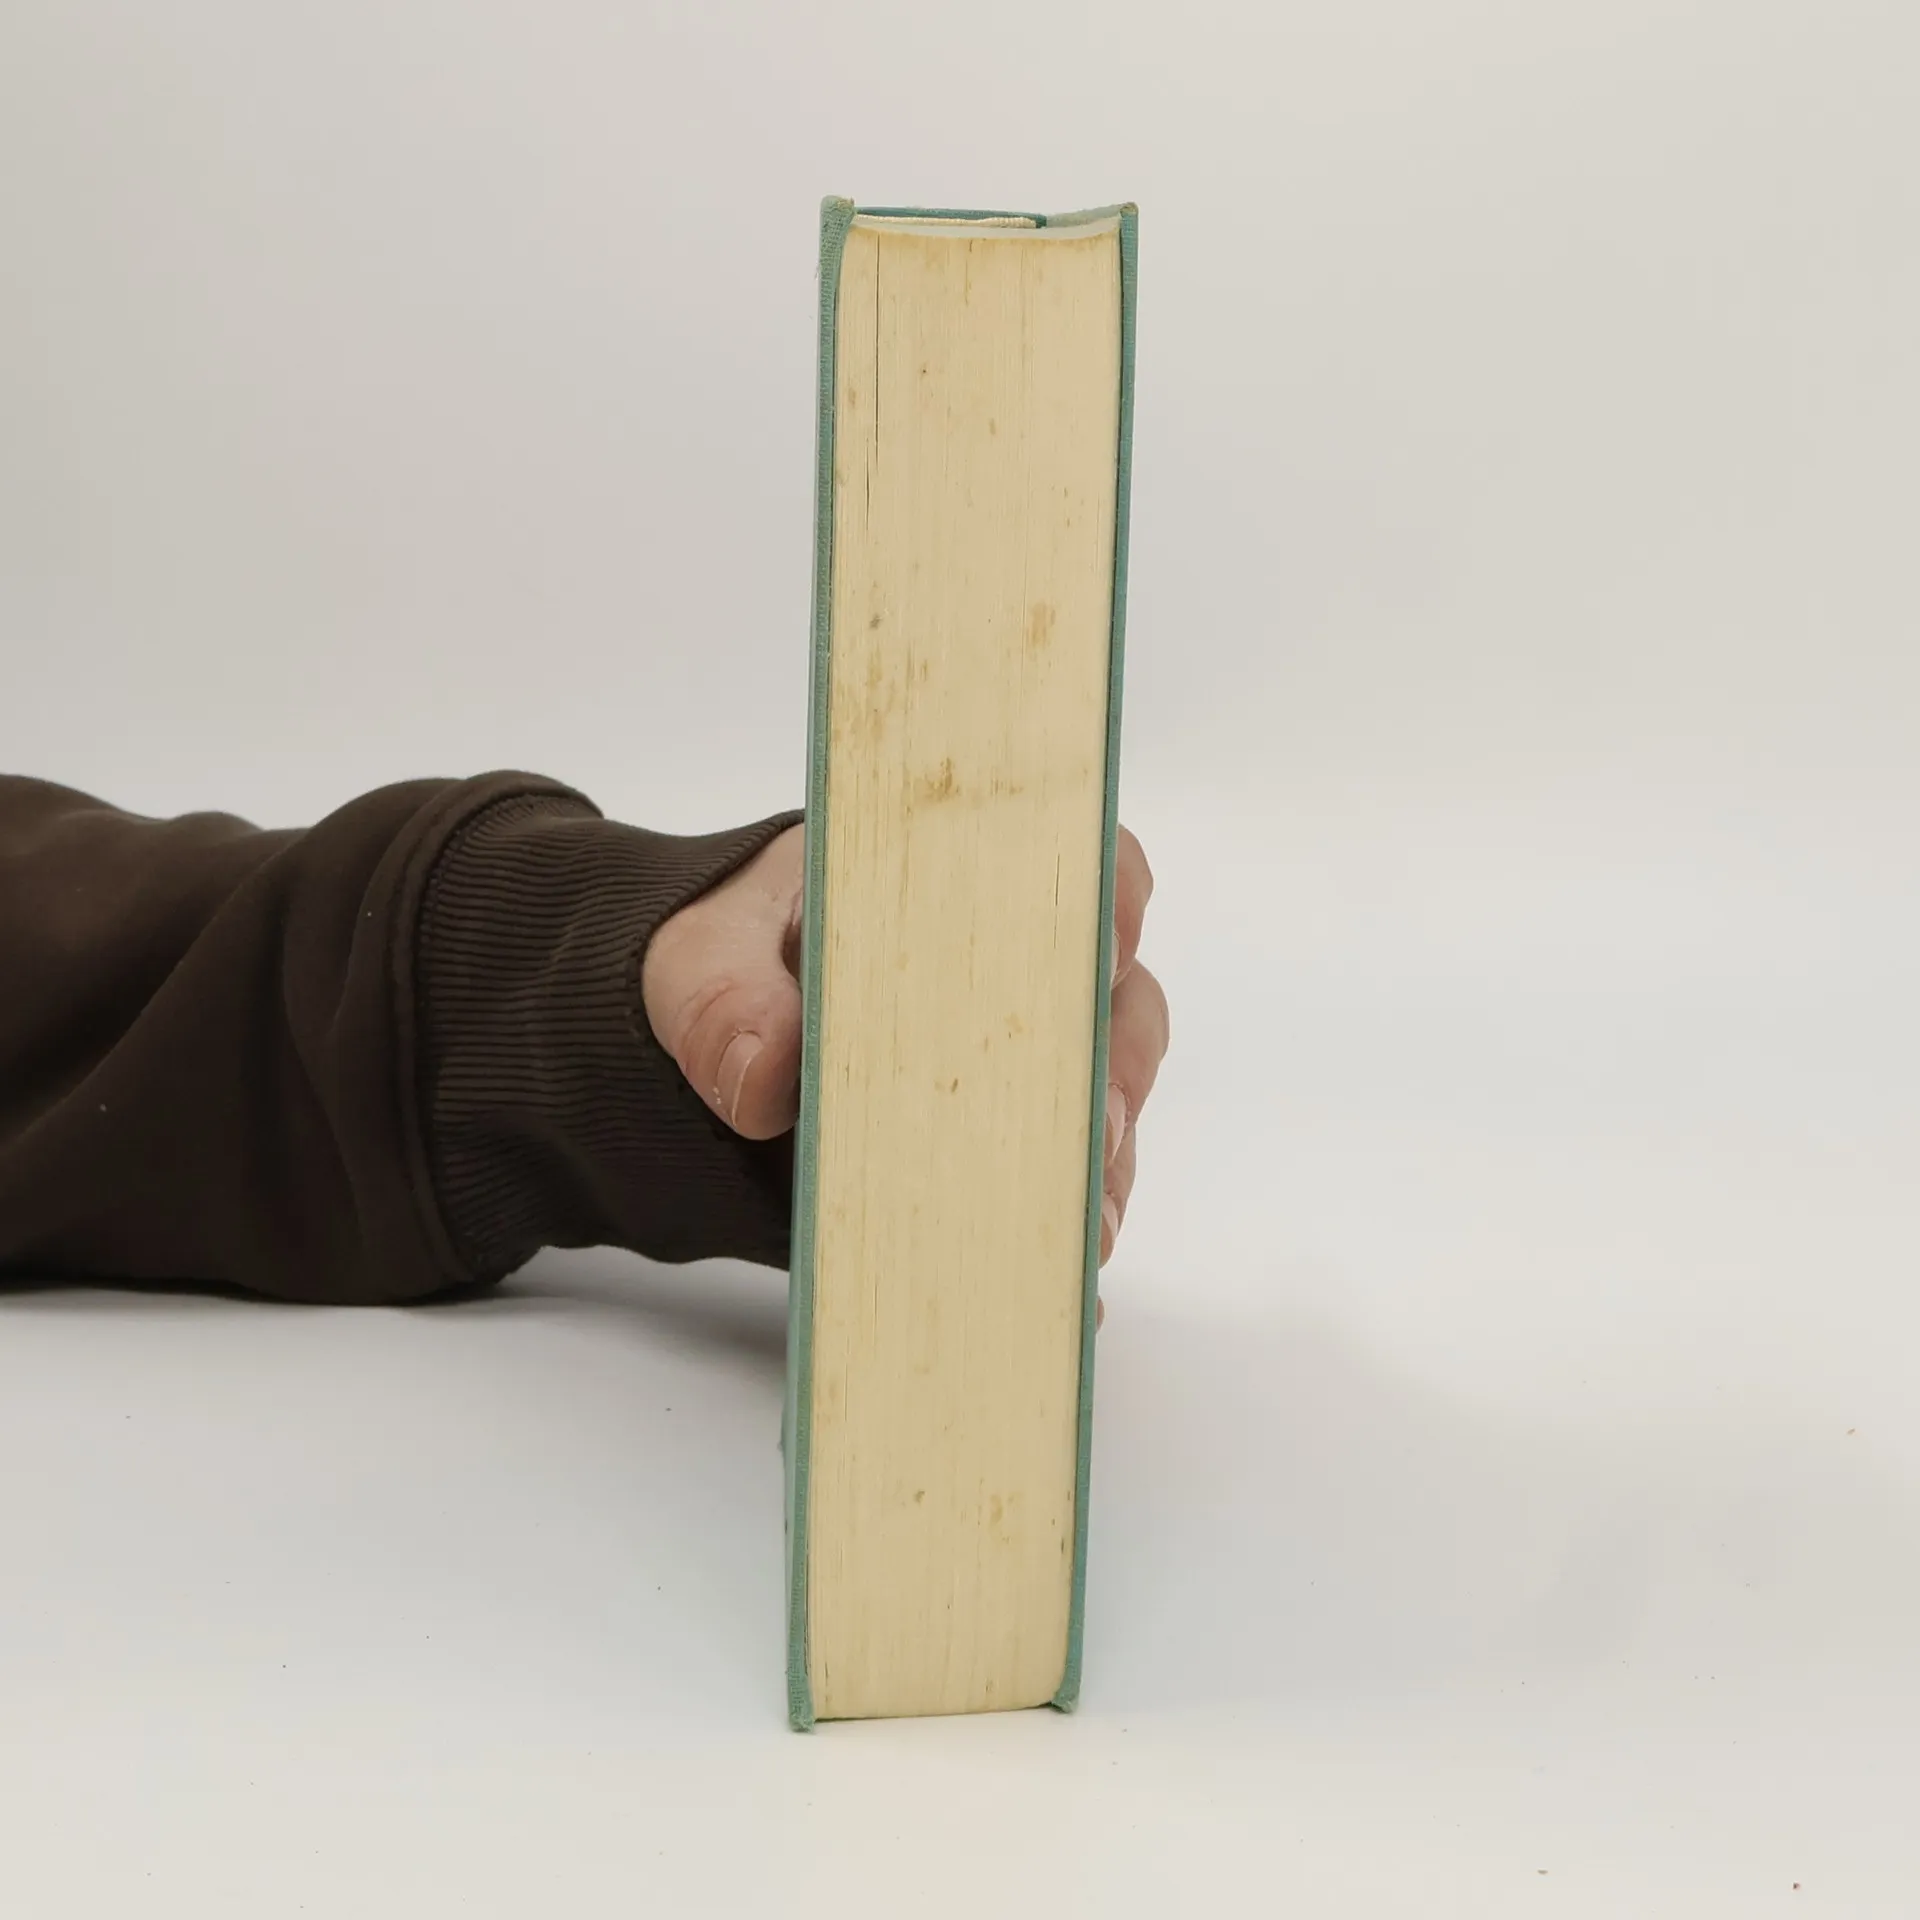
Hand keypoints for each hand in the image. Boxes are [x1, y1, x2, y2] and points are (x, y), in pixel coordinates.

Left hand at [641, 825, 1168, 1303]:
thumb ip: (723, 1000)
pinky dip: (1060, 1242)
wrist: (707, 1047)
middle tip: (1095, 1128)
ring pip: (1102, 1116)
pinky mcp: (1001, 1162)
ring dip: (1099, 1171)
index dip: (1112, 903)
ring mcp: (1025, 1078)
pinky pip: (1054, 1201)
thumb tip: (762, 1077)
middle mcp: (1026, 981)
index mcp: (969, 890)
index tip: (1106, 946)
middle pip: (1115, 1012)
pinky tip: (1061, 1290)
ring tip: (1082, 1229)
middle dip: (1112, 1073)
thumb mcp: (702, 961)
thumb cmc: (732, 963)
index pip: (1080, 870)